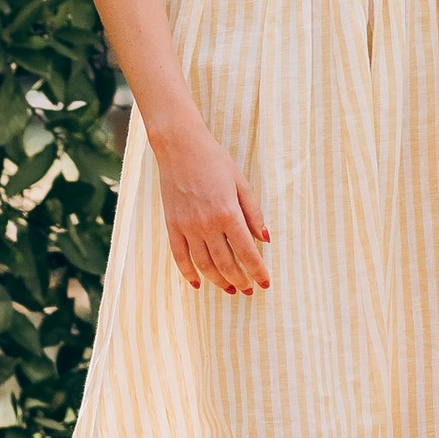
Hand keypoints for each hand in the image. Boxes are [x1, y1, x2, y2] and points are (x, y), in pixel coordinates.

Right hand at [149, 122, 271, 293]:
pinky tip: (199, 283)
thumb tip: (265, 239)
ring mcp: (187, 227)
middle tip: (250, 290)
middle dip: (241, 281)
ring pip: (204, 265)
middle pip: (226, 264)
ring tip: (230, 289)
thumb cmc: (215, 162)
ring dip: (219, 281)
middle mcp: (207, 224)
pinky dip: (189, 274)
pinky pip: (180, 257)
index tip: (266, 283)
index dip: (258, 271)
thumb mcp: (241, 183)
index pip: (247, 252)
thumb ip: (253, 213)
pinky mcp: (172, 226)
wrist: (180, 148)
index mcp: (228, 213)